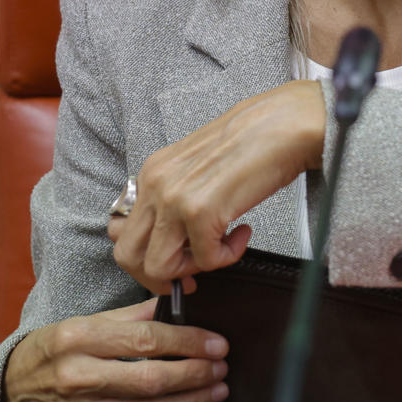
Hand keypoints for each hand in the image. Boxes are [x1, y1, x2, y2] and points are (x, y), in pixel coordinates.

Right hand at [2, 299, 230, 401]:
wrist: (9, 392)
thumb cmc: (50, 353)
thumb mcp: (81, 323)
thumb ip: (128, 317)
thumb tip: (174, 304)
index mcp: (77, 339)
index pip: (145, 340)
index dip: (188, 343)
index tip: (216, 343)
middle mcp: (77, 377)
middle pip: (152, 380)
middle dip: (196, 375)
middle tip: (221, 368)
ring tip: (215, 391)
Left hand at [109, 80, 326, 294]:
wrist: (281, 125)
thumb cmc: (250, 144)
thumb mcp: (195, 168)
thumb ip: (175, 198)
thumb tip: (171, 239)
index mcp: (151, 173)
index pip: (119, 231)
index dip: (143, 256)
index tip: (171, 262)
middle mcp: (154, 185)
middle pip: (127, 256)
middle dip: (159, 276)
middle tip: (190, 276)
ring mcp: (174, 199)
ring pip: (157, 267)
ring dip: (192, 270)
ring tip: (220, 249)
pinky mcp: (200, 212)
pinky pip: (205, 261)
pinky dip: (228, 257)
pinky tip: (243, 233)